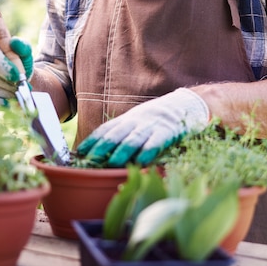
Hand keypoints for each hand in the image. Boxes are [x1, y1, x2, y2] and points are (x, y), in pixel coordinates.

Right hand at [0, 36, 33, 105]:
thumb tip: (14, 42)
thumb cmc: (20, 63)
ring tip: (19, 94)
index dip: (4, 67)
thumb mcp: (25, 53)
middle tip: (23, 88)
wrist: (17, 78)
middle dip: (8, 83)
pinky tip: (10, 104)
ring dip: (4, 93)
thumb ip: (22, 47)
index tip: (18, 77)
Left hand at [77, 88, 209, 166]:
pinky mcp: (169, 132)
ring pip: (134, 138)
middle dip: (101, 147)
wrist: (186, 103)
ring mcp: (152, 126)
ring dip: (122, 150)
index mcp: (128, 120)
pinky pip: (157, 141)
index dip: (93, 140)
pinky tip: (142, 160)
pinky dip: (148, 150)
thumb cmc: (159, 119)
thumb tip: (103, 153)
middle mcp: (137, 122)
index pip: (106, 129)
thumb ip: (124, 134)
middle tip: (90, 159)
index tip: (79, 151)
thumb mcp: (138, 122)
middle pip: (116, 133)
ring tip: (112, 162)